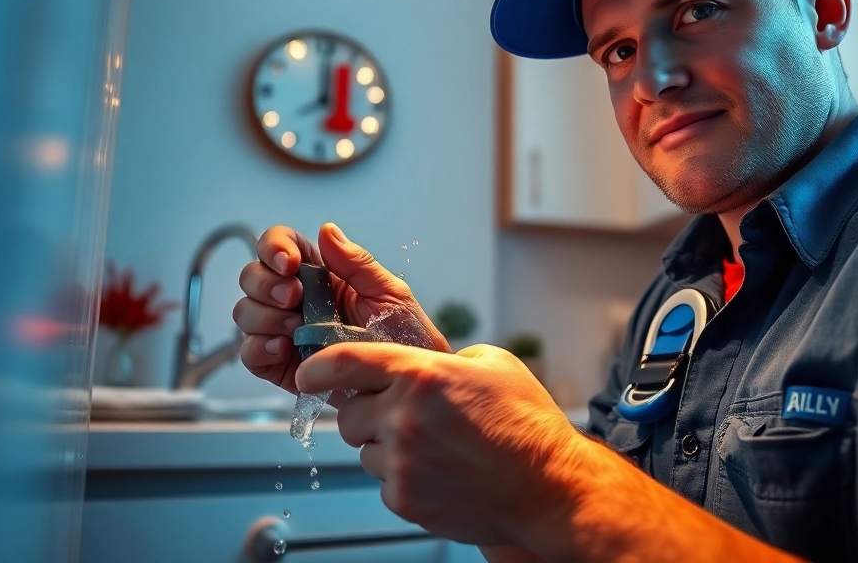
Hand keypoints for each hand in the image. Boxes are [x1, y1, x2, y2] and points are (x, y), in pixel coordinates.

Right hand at [233, 222, 449, 394]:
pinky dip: (259, 347)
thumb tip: (327, 230)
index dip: (274, 247)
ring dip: (264, 315)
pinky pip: (249, 352)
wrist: (407, 386)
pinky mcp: (279, 366)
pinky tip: (284, 349)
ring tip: (296, 328)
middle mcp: (296, 298)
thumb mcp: (388, 293)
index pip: (279, 245)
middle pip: (252, 276)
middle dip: (265, 283)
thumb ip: (356, 263)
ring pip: (245, 312)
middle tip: (294, 298)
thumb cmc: (405, 336)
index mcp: (320, 273)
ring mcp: (284, 331)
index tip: (289, 264)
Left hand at [297, 341, 585, 546]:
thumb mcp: (492, 364)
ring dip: (386, 446)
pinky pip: (384, 482)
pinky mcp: (405, 499)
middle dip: (366, 412)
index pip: (345, 362)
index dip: (318, 366)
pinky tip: (439, 471)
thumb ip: (444, 358)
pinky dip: (402, 477)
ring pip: (364, 449)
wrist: (549, 486)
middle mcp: (405, 417)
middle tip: (399, 415)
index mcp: (423, 376)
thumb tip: (415, 365)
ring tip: (431, 447)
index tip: (308, 372)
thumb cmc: (527, 424)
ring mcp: (402, 463)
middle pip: (348, 413)